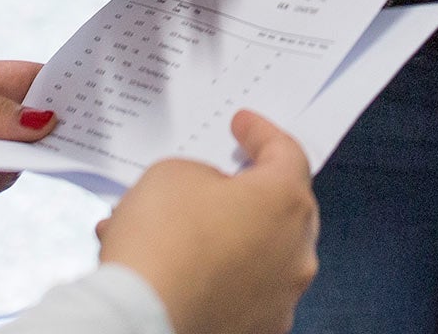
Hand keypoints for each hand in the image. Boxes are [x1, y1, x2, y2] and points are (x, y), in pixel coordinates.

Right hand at [96, 111, 318, 333]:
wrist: (141, 320)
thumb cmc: (161, 243)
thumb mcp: (173, 173)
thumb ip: (204, 174)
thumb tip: (210, 195)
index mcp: (286, 202)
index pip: (286, 154)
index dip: (261, 134)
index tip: (242, 124)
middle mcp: (296, 253)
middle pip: (280, 209)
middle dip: (247, 192)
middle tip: (219, 179)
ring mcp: (280, 298)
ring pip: (257, 254)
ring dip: (223, 238)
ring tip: (173, 230)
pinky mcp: (258, 330)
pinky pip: (240, 291)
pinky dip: (214, 277)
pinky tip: (173, 269)